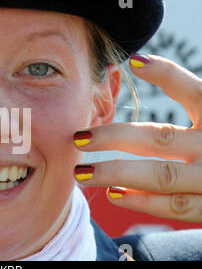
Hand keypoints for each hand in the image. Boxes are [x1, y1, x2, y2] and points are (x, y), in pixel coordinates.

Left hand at [74, 54, 201, 222]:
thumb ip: (186, 105)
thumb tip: (136, 63)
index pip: (196, 93)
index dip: (168, 75)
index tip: (133, 62)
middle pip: (161, 138)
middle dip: (115, 137)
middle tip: (78, 138)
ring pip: (161, 175)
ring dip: (116, 173)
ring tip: (81, 172)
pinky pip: (174, 206)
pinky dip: (142, 201)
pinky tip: (112, 194)